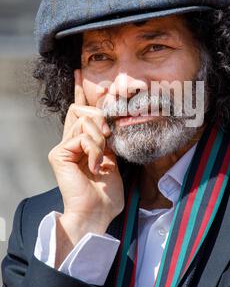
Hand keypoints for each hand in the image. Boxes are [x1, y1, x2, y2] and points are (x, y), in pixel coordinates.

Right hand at [47, 69, 123, 266]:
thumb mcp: (112, 158)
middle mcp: (69, 141)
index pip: (78, 110)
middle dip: (99, 115)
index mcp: (82, 141)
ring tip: (102, 157)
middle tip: (108, 136)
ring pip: (83, 119)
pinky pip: (81, 136)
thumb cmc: (106, 192)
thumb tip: (110, 119)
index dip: (79, 91)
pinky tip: (95, 164)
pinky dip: (94, 148)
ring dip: (100, 136)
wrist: (97, 213)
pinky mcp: (59, 154)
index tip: (79, 73)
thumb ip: (107, 138)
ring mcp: (63, 147)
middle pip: (80, 108)